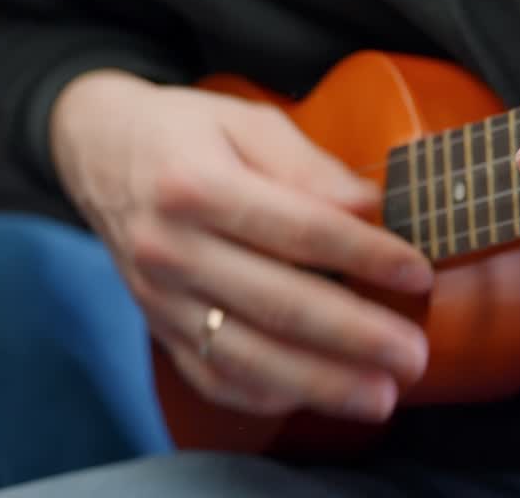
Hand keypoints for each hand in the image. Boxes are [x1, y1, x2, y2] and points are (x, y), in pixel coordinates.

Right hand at [50, 71, 431, 421]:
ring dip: (320, 382)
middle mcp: (172, 248)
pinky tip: (319, 395)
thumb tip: (368, 206)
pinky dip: (268, 393)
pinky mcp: (158, 328)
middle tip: (413, 356)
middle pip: (277, 303)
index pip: (298, 230)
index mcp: (197, 186)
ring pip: (246, 354)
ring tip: (380, 395)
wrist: (101, 151)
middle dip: (354, 336)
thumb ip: (310, 166)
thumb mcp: (250, 122)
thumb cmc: (191, 133)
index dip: (365, 255)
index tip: (418, 272)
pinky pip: (214, 376)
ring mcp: (160, 297)